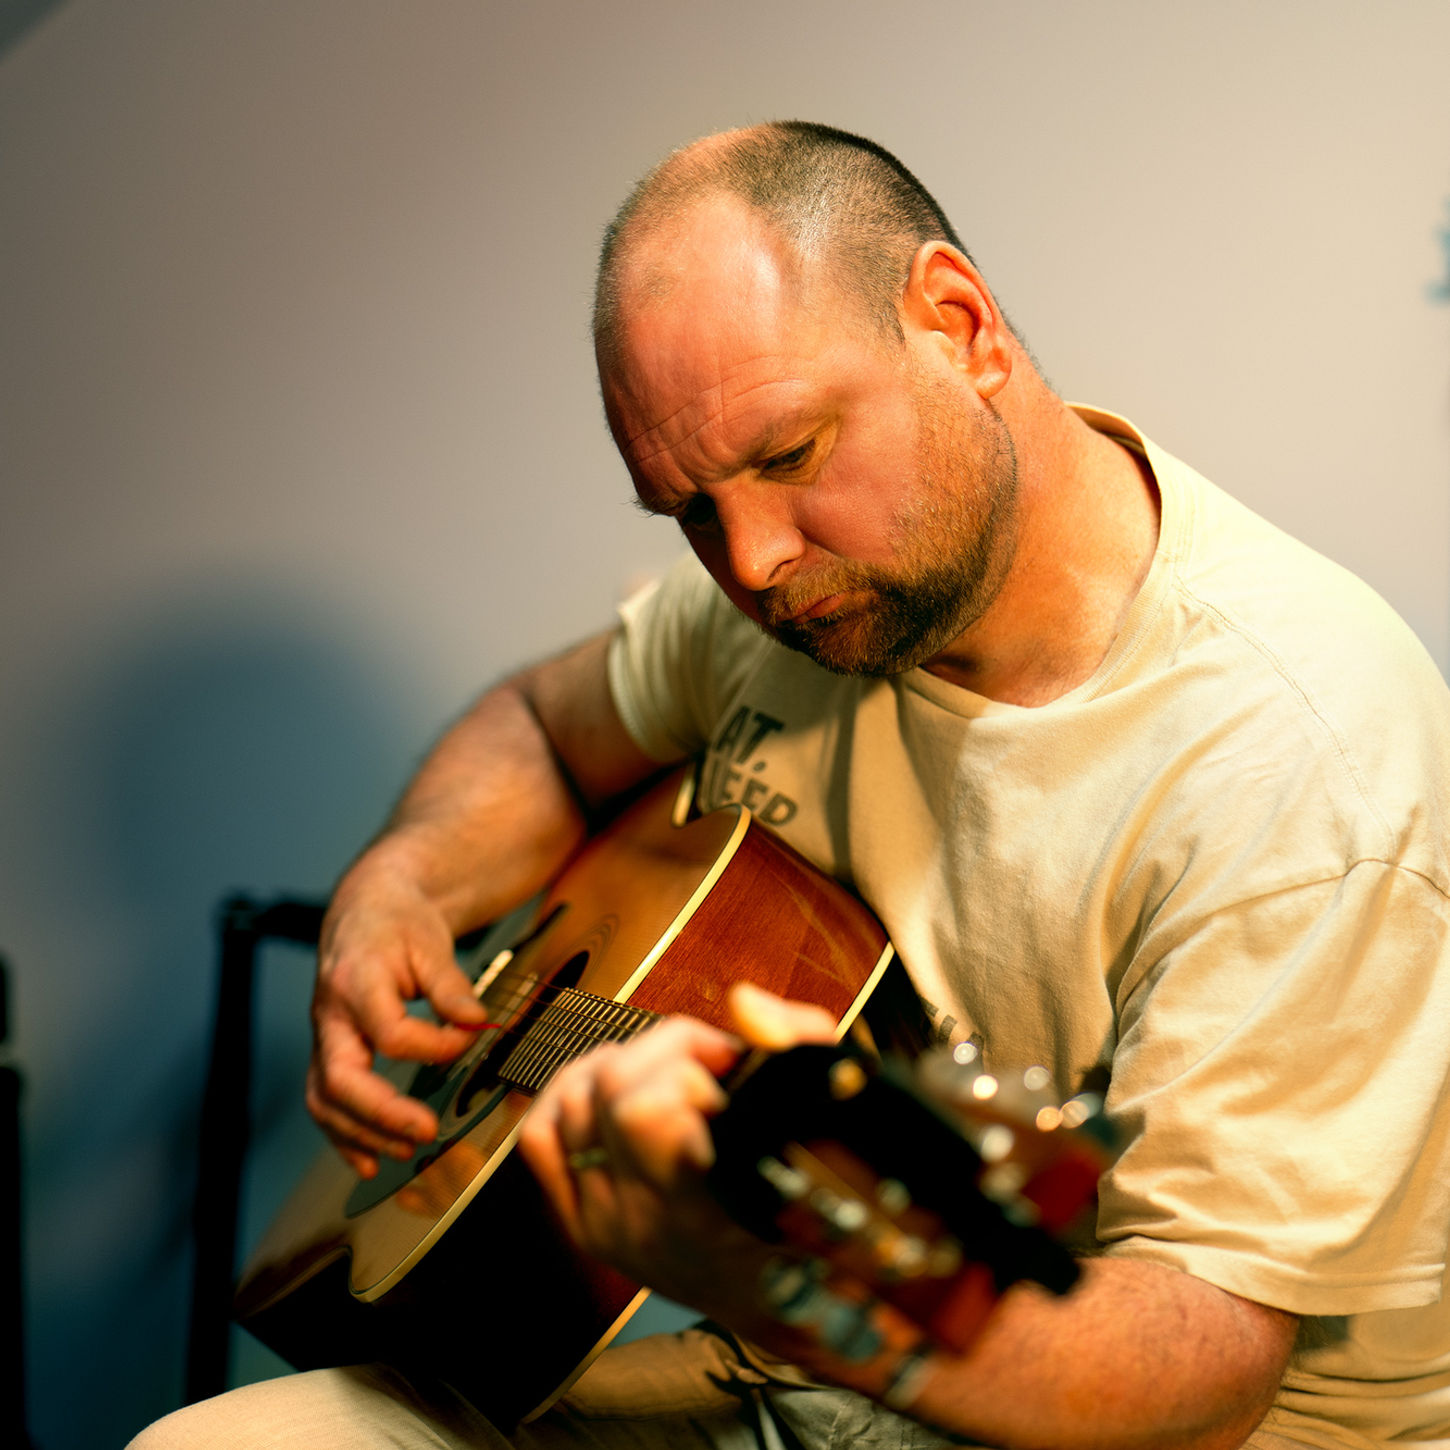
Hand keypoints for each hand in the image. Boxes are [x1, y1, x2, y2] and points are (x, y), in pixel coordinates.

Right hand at [306, 865, 492, 1176]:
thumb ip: (451, 985)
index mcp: (355, 981)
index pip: (390, 1033)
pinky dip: (344, 1136)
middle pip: (341, 1078)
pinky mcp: (330, 1052)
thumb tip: (475, 1020)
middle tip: (426, 1131)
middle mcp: (330, 1015)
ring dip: (363, 1134)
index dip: (434, 1046)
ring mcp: (325, 1037)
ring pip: (326, 1099)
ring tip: (406, 1151)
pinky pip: (326, 1101)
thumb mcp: (431, 941)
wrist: (367, 911)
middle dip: (382, 1113)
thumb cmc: (398, 922)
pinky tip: (371, 1161)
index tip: (469, 1038)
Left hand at [517, 985, 836, 1307]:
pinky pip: (540, 1136)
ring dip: (623, 1065)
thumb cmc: (818, 1213)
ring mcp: (606, 1224)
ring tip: (670, 1073)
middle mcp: (645, 1218)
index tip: (728, 1065)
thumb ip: (798, 1048)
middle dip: (664, 1048)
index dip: (686, 1063)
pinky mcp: (582, 1225)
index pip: (646, 1110)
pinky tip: (611, 1089)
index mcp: (707, 1202)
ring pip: (573, 1100)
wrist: (791, 1308)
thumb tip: (743, 1003)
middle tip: (708, 1059)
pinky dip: (569, 1095)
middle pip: (610, 1088)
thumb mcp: (835, 1129)